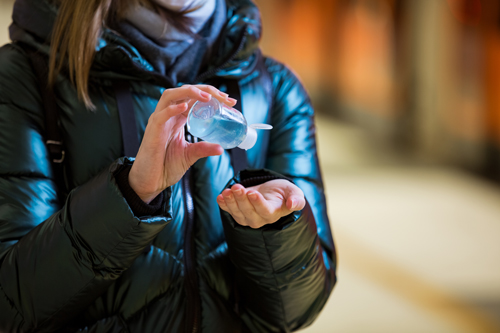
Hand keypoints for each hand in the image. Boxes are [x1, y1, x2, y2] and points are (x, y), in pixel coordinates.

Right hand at [129, 84, 236, 202]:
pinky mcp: (152, 131)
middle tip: (224, 98)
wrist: (150, 182)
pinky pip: (161, 115)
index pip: (194, 98)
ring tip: (207, 97)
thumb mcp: (189, 155)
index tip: (230, 102)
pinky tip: (185, 106)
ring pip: (171, 95)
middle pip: (185, 91)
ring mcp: (159, 121)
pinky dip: (173, 109)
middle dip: (206, 90)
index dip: (212, 95)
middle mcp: (168, 115)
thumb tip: (221, 148)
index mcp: (177, 118)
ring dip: (190, 92)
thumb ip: (203, 149)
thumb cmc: (165, 167)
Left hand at [217, 179, 305, 227]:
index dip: (258, 203)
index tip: (252, 192)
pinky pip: (229, 211)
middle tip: (237, 187)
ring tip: (228, 190)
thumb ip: (296, 199)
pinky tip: (221, 196)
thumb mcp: (294, 192)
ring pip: (237, 213)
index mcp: (274, 213)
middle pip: (249, 212)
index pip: (265, 211)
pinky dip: (223, 204)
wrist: (272, 193)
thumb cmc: (284, 192)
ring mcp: (248, 218)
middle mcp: (260, 219)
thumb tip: (293, 204)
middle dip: (241, 199)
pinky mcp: (238, 213)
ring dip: (231, 202)